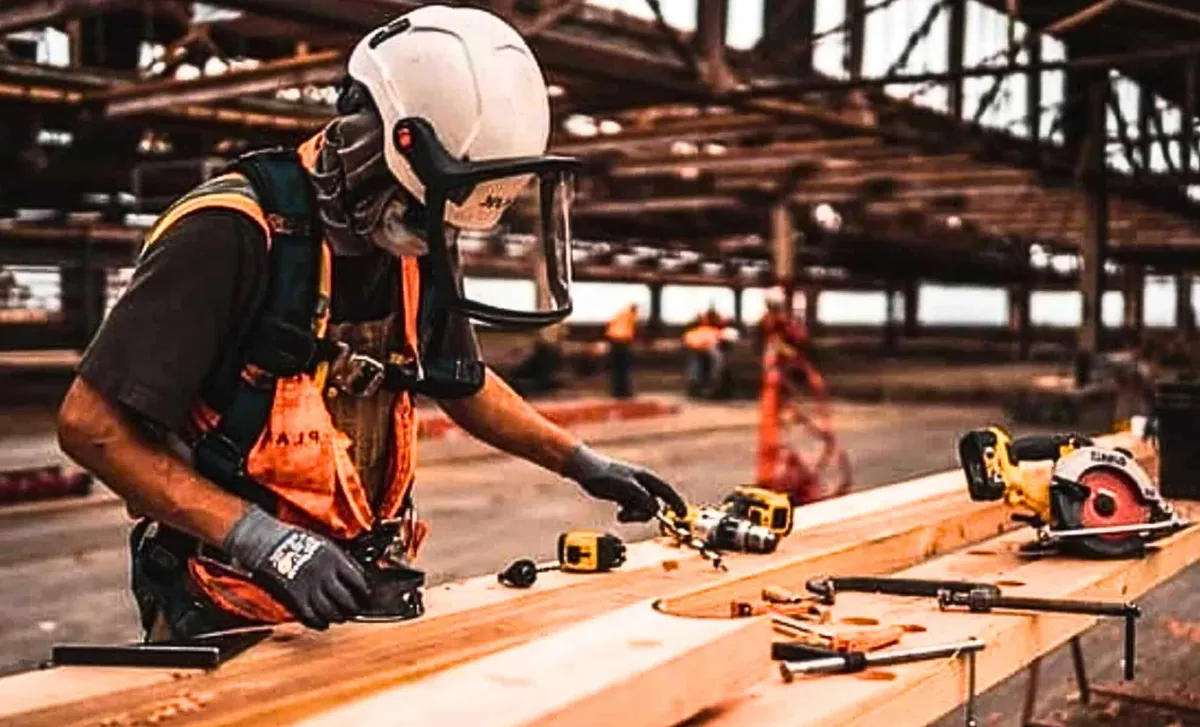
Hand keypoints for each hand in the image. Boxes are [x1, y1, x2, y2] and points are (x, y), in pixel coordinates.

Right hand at [223, 506, 370, 629]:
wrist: (268, 544)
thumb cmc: (296, 541)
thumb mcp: (324, 544)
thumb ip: (339, 560)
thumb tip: (354, 576)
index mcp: (335, 559)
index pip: (358, 581)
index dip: (364, 592)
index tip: (366, 597)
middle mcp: (325, 575)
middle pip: (346, 600)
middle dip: (354, 608)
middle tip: (355, 610)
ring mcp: (310, 588)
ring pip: (330, 611)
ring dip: (338, 617)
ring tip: (341, 617)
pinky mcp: (295, 598)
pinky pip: (311, 617)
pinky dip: (319, 623)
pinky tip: (324, 623)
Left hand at [562, 445, 686, 522]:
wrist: (585, 470)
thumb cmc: (605, 475)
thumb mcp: (626, 488)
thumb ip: (643, 498)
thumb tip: (656, 509)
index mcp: (646, 478)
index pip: (667, 492)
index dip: (677, 503)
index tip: (683, 515)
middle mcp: (642, 484)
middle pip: (655, 505)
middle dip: (645, 514)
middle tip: (630, 516)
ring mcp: (634, 490)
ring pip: (643, 509)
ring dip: (634, 515)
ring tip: (622, 513)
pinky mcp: (625, 496)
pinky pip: (633, 510)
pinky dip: (628, 514)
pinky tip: (619, 512)